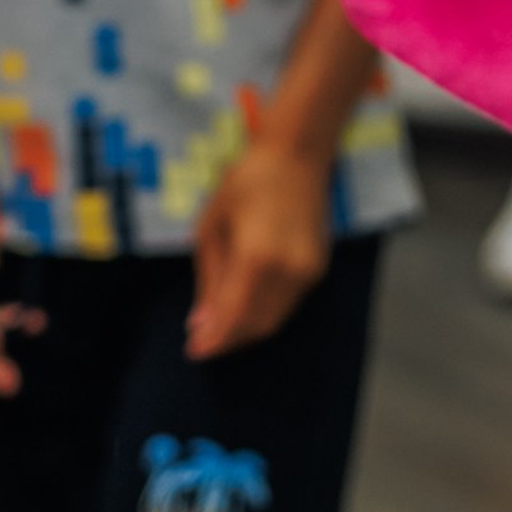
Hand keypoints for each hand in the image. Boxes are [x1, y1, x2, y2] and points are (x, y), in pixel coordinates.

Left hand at [187, 139, 330, 358]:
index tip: (193, 353)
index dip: (214, 340)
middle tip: (201, 345)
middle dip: (228, 341)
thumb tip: (200, 323)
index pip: (234, 315)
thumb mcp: (212, 228)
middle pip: (256, 325)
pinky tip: (242, 312)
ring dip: (245, 331)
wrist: (296, 158)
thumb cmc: (244, 184)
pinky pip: (287, 305)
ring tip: (217, 331)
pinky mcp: (318, 270)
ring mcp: (309, 273)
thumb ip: (209, 279)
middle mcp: (288, 271)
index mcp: (256, 258)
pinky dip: (263, 315)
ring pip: (275, 320)